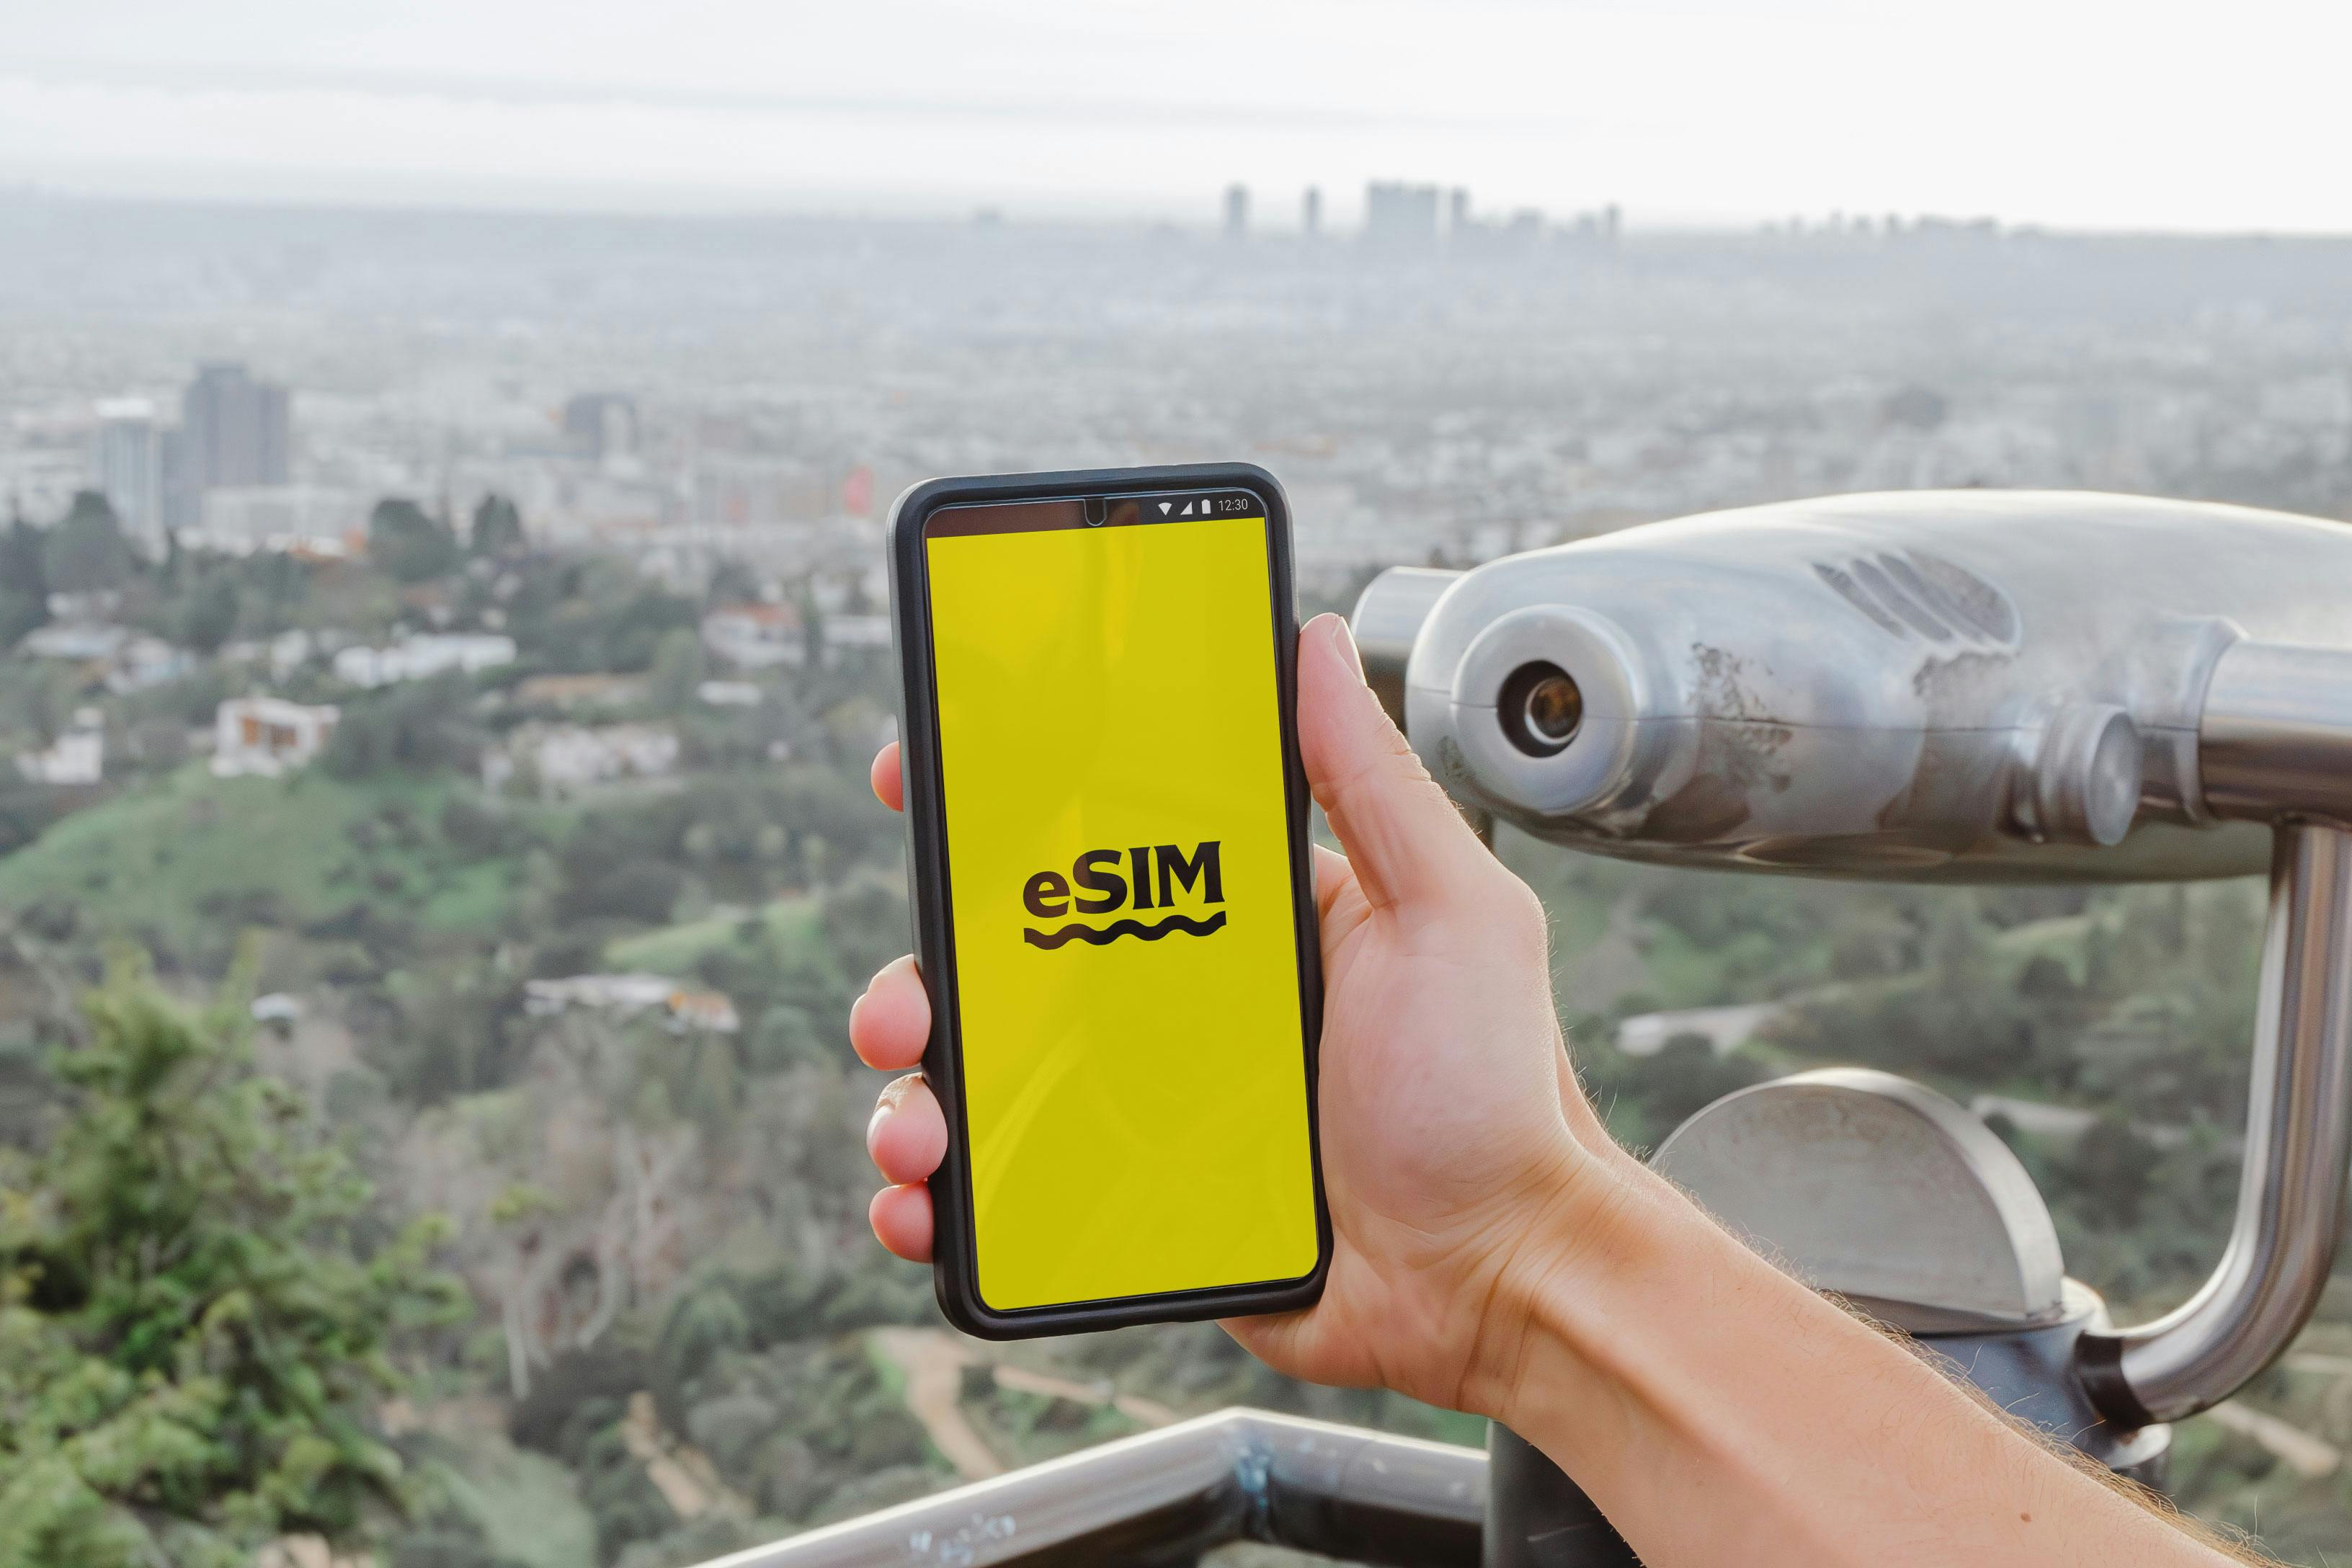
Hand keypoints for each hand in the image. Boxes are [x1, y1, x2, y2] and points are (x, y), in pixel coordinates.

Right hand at [851, 613, 1636, 1411]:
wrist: (1495, 1282)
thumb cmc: (1493, 1100)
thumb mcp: (1450, 913)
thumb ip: (1372, 782)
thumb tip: (1310, 646)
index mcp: (1243, 917)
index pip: (1094, 837)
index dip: (996, 806)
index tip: (922, 779)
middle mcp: (1181, 1002)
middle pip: (1007, 961)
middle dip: (924, 969)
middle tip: (907, 1004)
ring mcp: (1145, 1103)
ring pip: (985, 1077)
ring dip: (916, 1092)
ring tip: (919, 1130)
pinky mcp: (1130, 1200)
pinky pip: (1006, 1192)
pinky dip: (942, 1199)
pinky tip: (925, 1204)